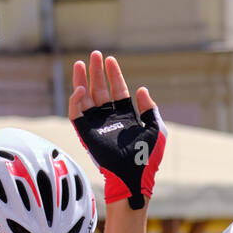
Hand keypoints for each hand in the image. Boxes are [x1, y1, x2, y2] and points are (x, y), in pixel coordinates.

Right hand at [69, 51, 166, 209]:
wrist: (134, 176)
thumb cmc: (147, 158)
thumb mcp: (157, 130)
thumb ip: (151, 110)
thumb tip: (142, 90)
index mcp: (126, 117)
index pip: (117, 91)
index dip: (114, 76)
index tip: (110, 60)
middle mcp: (110, 119)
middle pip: (100, 90)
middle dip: (96, 72)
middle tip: (93, 55)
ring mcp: (97, 126)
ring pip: (85, 99)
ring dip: (81, 81)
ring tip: (79, 64)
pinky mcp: (86, 134)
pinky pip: (76, 115)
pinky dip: (75, 101)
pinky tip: (80, 89)